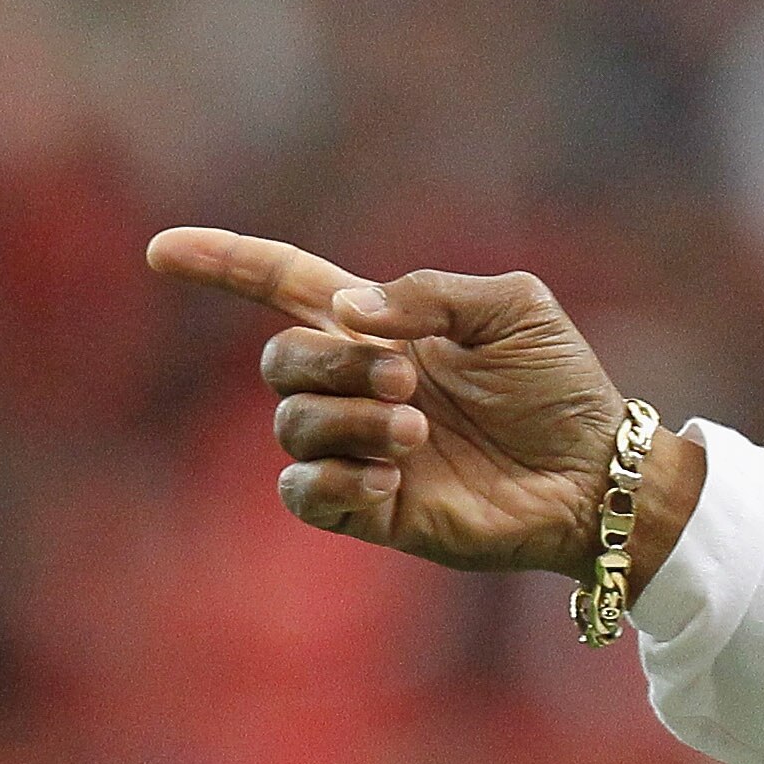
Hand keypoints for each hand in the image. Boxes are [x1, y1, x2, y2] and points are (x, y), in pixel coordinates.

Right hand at [144, 227, 697, 585]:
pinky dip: (333, 479)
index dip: (223, 265)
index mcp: (383, 329)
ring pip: (292, 425)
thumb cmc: (563, 388)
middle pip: (281, 359)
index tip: (163, 253)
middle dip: (329, 363)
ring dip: (348, 421)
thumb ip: (428, 294)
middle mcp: (360, 387)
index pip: (281, 286)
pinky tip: (389, 477)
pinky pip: (304, 494)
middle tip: (407, 381)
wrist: (600, 475)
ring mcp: (363, 450)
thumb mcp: (514, 310)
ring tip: (416, 431)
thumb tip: (347, 312)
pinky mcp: (375, 511)